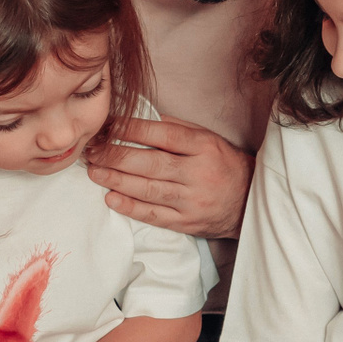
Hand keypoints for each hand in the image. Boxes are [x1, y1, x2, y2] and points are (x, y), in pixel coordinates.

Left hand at [87, 117, 253, 238]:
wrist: (250, 202)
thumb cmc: (224, 165)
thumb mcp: (209, 139)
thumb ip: (177, 129)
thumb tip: (141, 119)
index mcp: (204, 148)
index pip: (163, 135)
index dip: (132, 129)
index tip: (108, 126)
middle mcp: (198, 174)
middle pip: (150, 163)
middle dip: (116, 156)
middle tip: (92, 151)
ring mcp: (192, 201)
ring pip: (148, 190)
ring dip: (117, 180)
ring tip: (94, 171)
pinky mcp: (187, 222)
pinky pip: (154, 215)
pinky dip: (131, 207)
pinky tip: (111, 198)